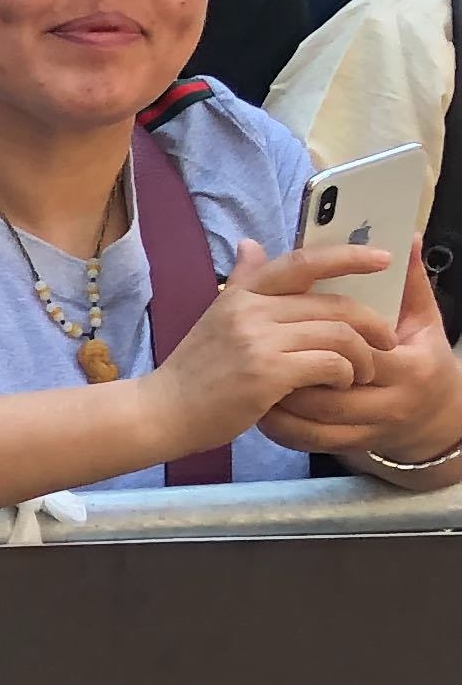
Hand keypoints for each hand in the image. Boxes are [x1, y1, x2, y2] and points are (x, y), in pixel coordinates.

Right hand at [147, 237, 382, 452]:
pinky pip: (329, 364)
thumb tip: (251, 245)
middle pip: (335, 305)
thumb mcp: (217, 317)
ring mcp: (259, 342)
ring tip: (363, 371)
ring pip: (339, 335)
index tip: (383, 258)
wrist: (161, 412)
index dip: (349, 256)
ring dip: (363, 356)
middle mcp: (252, 310)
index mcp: (243, 294)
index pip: (304, 262)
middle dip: (373, 323)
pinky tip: (340, 384)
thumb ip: (242, 282)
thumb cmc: (195, 370)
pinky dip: (344, 374)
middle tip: (386, 340)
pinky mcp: (267, 374)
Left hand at [265, 246, 461, 463]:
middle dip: (292, 367)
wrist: (432, 417)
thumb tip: (404, 237)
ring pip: (313, 416)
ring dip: (278, 396)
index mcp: (413, 366)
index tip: (289, 315)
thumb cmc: (421, 356)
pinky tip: (259, 405)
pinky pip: (305, 439)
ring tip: (252, 372)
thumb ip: (409, 282)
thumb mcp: (422, 319)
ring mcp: (369, 429)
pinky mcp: (347, 447)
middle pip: (331, 386)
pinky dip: (279, 424)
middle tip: (256, 346)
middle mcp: (394, 402)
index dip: (324, 332)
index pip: (361, 346)